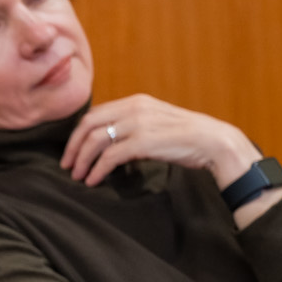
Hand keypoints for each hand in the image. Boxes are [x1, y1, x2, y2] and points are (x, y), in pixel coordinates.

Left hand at [61, 95, 262, 189]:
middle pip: (88, 124)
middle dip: (73, 146)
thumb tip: (109, 142)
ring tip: (77, 175)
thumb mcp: (155, 123)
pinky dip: (97, 170)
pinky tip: (93, 180)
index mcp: (136, 102)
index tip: (72, 150)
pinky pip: (109, 156)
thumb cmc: (186, 137)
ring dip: (82, 160)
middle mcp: (134, 108)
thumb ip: (133, 126)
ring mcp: (138, 124)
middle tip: (67, 165)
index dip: (78, 133)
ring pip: (95, 140)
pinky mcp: (143, 142)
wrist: (214, 142)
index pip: (95, 113)